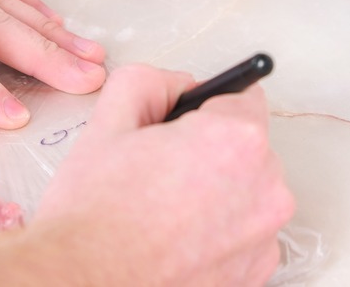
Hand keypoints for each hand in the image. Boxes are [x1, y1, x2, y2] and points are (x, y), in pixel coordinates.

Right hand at [34, 64, 294, 285]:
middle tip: (159, 168)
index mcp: (234, 140)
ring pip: (247, 190)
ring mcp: (263, 236)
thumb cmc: (95, 214)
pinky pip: (245, 233)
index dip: (204, 106)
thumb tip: (177, 86)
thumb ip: (150, 82)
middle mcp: (264, 188)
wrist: (85, 280)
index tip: (184, 124)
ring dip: (217, 191)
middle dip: (210, 149)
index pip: (242, 96)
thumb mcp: (108, 120)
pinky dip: (219, 230)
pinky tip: (177, 235)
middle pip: (246, 145)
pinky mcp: (255, 271)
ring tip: (164, 207)